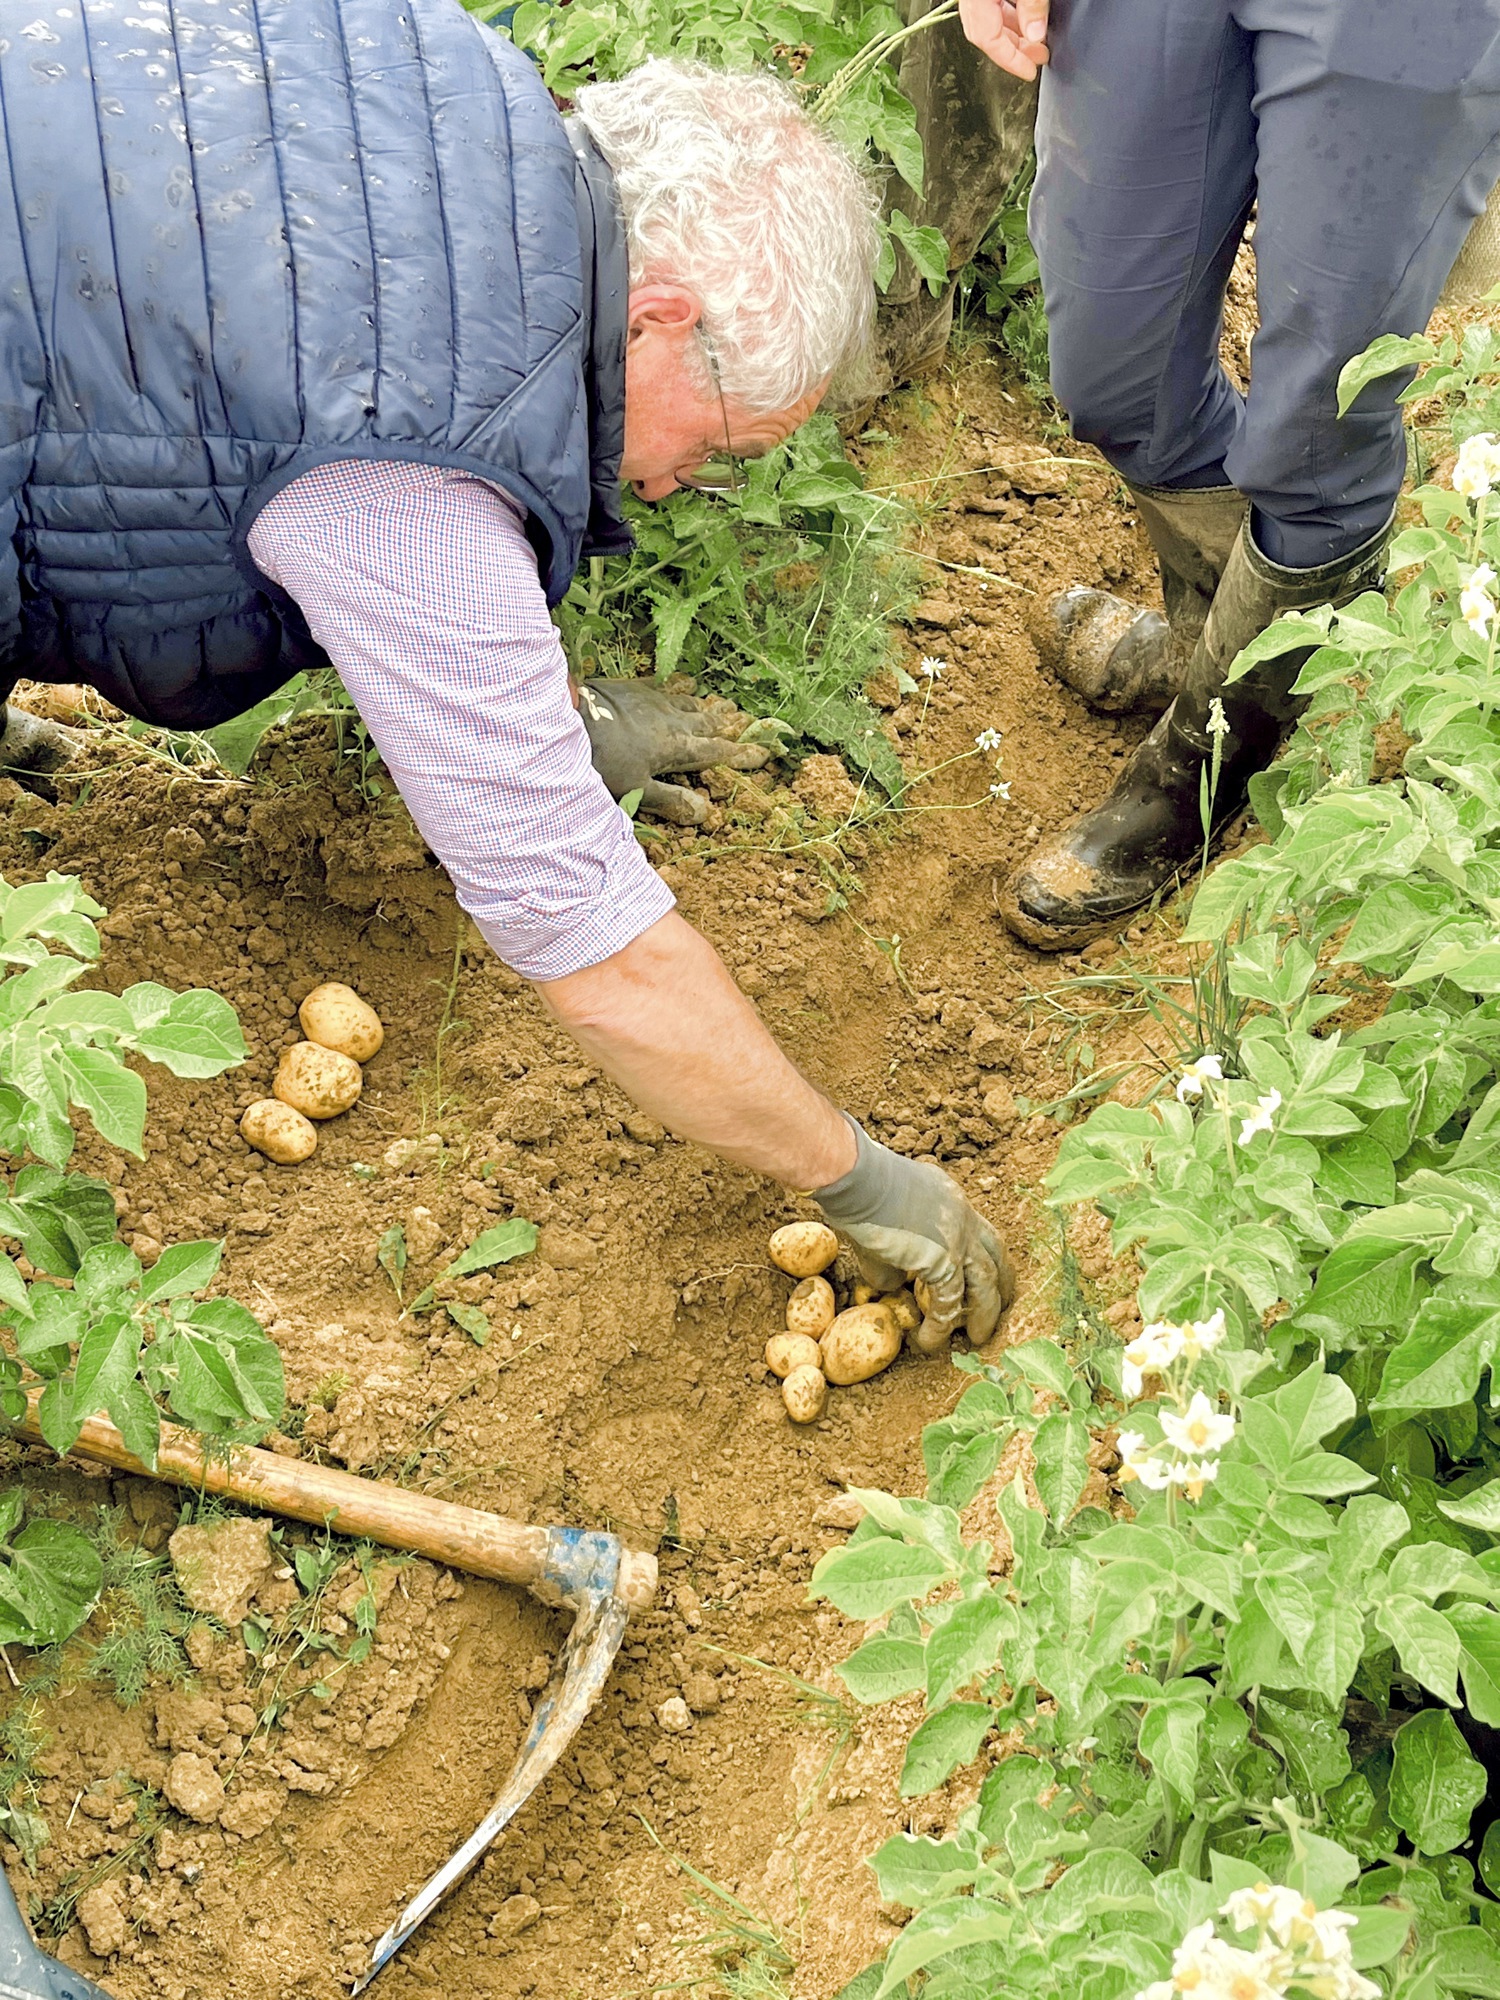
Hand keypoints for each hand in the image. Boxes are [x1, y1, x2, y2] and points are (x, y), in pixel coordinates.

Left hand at [576, 679, 770, 824]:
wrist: (573, 718)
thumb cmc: (604, 761)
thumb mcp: (636, 790)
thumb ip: (670, 799)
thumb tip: (704, 813)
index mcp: (678, 749)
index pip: (716, 752)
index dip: (739, 754)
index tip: (761, 753)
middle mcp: (674, 722)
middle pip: (707, 723)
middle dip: (726, 724)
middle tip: (743, 721)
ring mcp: (656, 702)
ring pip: (690, 703)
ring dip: (706, 706)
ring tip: (720, 705)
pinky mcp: (636, 687)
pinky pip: (665, 685)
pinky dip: (679, 686)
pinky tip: (684, 682)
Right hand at [814, 1121, 1014, 1351]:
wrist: (859, 1179)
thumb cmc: (860, 1190)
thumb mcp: (884, 1221)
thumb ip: (893, 1256)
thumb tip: (891, 1286)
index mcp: (950, 1199)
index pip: (975, 1230)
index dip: (978, 1255)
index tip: (976, 1274)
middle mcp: (962, 1216)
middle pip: (995, 1255)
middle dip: (1000, 1283)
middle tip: (1000, 1306)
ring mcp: (958, 1237)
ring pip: (985, 1283)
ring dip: (985, 1313)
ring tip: (978, 1338)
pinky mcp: (944, 1260)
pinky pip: (948, 1303)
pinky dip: (940, 1326)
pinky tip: (928, 1342)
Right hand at [958, 0, 1048, 79]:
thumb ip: (1030, 6)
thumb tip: (1036, 34)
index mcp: (975, 0)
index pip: (988, 40)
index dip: (1011, 61)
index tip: (1029, 72)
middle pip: (985, 32)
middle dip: (1014, 49)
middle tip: (1037, 57)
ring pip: (987, 18)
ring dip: (1011, 32)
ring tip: (1034, 39)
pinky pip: (988, 5)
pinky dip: (1006, 14)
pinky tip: (1022, 15)